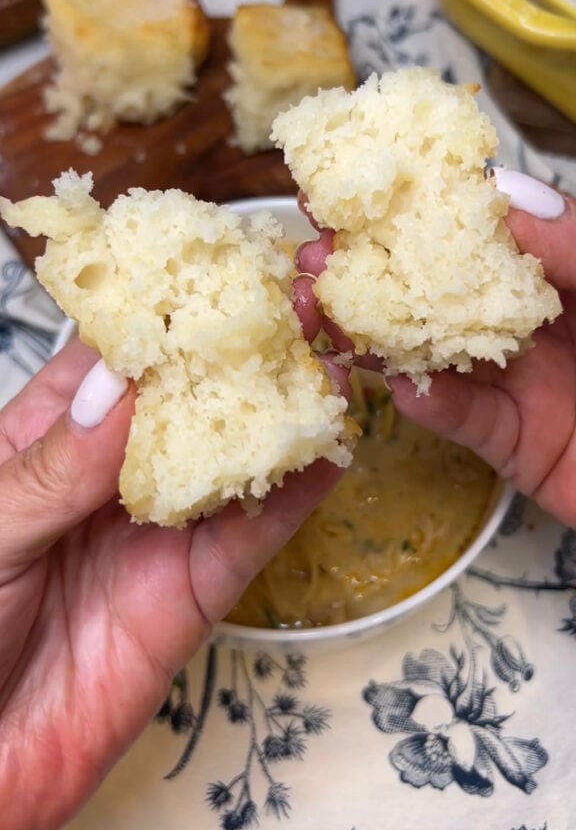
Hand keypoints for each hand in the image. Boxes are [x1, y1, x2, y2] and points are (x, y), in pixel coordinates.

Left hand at [0, 337, 346, 829]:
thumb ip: (53, 469)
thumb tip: (118, 387)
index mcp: (45, 441)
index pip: (110, 359)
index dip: (160, 313)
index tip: (211, 268)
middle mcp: (109, 476)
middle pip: (182, 400)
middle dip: (235, 353)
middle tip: (291, 306)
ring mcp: (155, 533)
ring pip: (227, 460)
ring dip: (278, 414)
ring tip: (327, 364)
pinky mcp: (193, 596)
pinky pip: (251, 539)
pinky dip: (293, 497)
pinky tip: (325, 454)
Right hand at [297, 172, 575, 528]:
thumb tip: (497, 196)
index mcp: (567, 265)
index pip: (480, 224)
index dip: (417, 202)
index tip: (355, 183)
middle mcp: (536, 316)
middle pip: (440, 286)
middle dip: (375, 267)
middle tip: (315, 256)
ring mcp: (523, 380)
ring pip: (436, 349)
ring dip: (379, 333)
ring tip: (325, 314)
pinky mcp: (516, 445)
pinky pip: (461, 419)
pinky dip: (428, 402)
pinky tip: (396, 383)